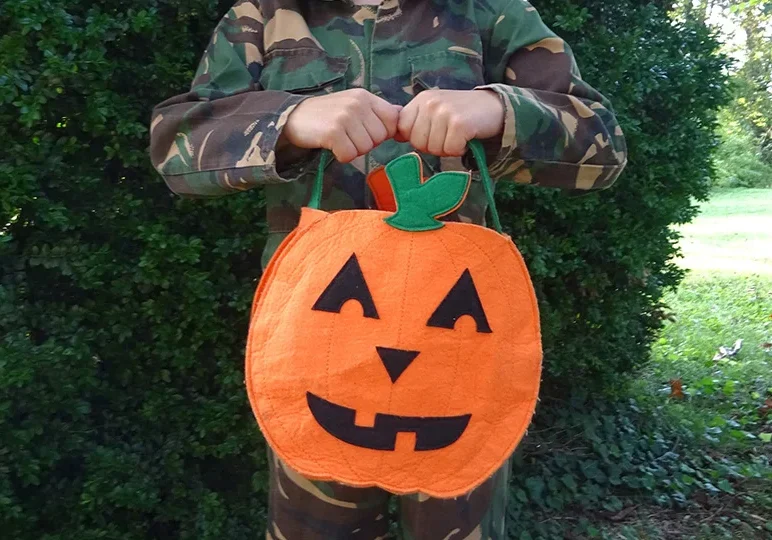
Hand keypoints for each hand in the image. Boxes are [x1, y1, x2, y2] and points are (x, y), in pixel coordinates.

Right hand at [281, 89, 400, 162]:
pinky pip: (349, 155)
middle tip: (347, 136)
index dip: (381, 132)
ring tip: (339, 140)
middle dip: (365, 143)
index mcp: (365, 96)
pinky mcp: (333, 132)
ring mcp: (345, 117)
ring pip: (365, 148)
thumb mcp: (354, 105)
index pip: (392, 120)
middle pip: (379, 138)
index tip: (365, 132)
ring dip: (352, 150)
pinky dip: (341, 156)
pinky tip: (332, 146)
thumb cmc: (327, 114)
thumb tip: (401, 113)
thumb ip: (377, 110)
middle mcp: (357, 104)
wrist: (294, 117)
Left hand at [397, 89, 503, 156]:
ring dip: (448, 148)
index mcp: (421, 100)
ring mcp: (444, 112)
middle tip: (449, 135)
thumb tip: (395, 136)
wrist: (495, 107)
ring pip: (433, 149)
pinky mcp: (459, 124)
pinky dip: (460, 149)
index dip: (418, 138)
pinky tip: (467, 138)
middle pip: (417, 143)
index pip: (403, 130)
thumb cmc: (462, 113)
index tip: (434, 132)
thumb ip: (415, 122)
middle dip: (433, 146)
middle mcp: (430, 103)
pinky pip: (450, 150)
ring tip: (458, 135)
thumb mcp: (435, 111)